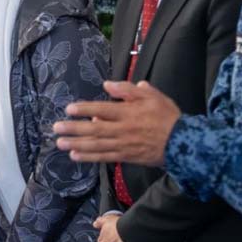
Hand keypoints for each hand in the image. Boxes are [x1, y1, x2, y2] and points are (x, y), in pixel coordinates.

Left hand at [53, 81, 180, 166]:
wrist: (184, 143)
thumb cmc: (167, 116)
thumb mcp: (152, 96)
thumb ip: (128, 90)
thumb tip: (107, 84)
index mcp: (129, 112)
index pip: (102, 109)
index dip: (85, 109)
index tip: (69, 109)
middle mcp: (123, 129)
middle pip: (95, 129)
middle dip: (74, 128)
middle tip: (56, 128)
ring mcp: (124, 144)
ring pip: (97, 144)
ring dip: (77, 144)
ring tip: (60, 143)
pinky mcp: (126, 156)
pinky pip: (105, 157)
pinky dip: (89, 157)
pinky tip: (75, 155)